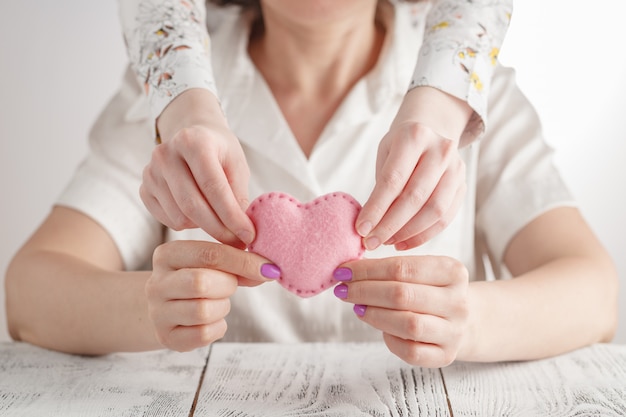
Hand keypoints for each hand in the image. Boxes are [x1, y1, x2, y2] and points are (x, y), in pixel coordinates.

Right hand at [140, 89, 254, 247]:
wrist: (192, 135)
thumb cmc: (219, 151)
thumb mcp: (237, 165)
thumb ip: (239, 195)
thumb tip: (242, 231)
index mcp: (193, 142)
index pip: (214, 187)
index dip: (232, 216)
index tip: (248, 235)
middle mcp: (165, 154)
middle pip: (192, 206)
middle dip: (218, 229)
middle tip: (237, 242)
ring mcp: (150, 172)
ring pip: (179, 217)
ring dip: (203, 226)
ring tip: (218, 218)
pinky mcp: (144, 188)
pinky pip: (167, 220)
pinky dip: (187, 224)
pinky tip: (199, 213)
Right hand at [146, 240, 277, 350]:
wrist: (166, 308)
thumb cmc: (195, 278)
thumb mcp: (210, 264)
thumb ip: (237, 262)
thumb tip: (268, 270)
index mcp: (167, 255)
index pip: (209, 254)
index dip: (243, 262)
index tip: (268, 268)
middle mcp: (156, 283)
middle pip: (201, 282)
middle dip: (227, 285)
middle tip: (229, 286)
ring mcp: (158, 313)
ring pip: (202, 311)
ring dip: (221, 307)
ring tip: (217, 302)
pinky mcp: (166, 337)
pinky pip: (204, 334)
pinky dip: (217, 327)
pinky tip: (211, 320)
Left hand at [333, 255, 468, 366]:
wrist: (462, 320)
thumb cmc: (430, 290)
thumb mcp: (421, 271)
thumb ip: (392, 268)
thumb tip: (349, 269)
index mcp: (453, 271)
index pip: (402, 268)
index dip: (367, 270)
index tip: (343, 270)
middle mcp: (458, 301)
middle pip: (402, 295)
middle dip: (365, 291)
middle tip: (343, 289)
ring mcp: (454, 331)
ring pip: (407, 324)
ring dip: (374, 315)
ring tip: (357, 307)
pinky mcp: (445, 355)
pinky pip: (411, 351)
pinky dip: (390, 339)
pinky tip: (381, 329)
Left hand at [356, 87, 471, 250]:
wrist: (431, 132)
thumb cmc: (400, 147)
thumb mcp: (385, 154)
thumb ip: (380, 186)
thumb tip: (369, 227)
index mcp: (415, 136)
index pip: (393, 180)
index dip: (376, 208)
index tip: (361, 229)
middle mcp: (441, 150)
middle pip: (415, 197)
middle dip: (390, 225)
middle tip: (371, 242)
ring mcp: (456, 168)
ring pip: (434, 211)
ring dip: (407, 233)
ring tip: (386, 242)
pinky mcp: (463, 186)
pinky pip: (445, 218)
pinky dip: (423, 235)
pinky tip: (403, 242)